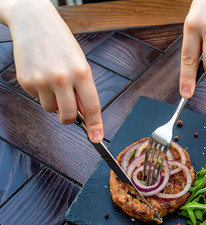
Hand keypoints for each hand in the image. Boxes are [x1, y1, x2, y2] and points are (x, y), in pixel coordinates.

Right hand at [0, 0, 102, 142]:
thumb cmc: (62, 43)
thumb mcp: (80, 63)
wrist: (34, 23)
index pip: (92, 107)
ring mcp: (43, 80)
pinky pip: (37, 99)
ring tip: (54, 82)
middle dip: (70, 118)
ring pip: (51, 110)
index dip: (96, 126)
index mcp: (82, 73)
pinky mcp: (26, 81)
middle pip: (69, 116)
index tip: (97, 138)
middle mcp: (63, 78)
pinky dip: (41, 93)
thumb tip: (85, 114)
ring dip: (54, 103)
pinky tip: (42, 75)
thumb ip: (83, 89)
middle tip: (69, 111)